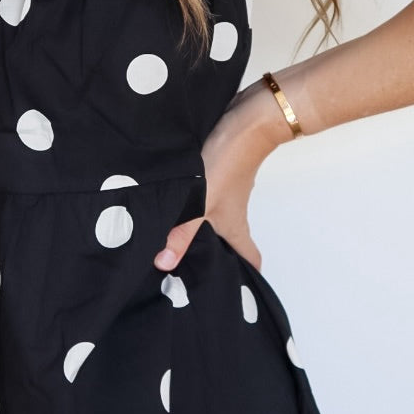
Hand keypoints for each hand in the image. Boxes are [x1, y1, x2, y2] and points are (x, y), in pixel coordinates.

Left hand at [152, 83, 288, 273]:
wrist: (243, 122)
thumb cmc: (226, 165)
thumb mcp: (198, 203)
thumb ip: (180, 233)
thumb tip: (163, 264)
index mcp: (235, 227)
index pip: (250, 260)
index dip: (246, 278)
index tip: (233, 292)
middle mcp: (232, 214)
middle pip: (228, 243)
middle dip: (212, 258)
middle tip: (187, 272)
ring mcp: (225, 194)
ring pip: (213, 221)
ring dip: (197, 231)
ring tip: (168, 242)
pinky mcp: (215, 176)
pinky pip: (203, 200)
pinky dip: (190, 208)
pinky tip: (168, 207)